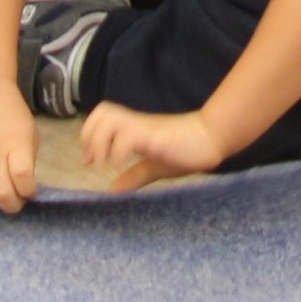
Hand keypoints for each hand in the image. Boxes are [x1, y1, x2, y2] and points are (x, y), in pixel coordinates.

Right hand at [0, 86, 41, 213]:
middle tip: (17, 198)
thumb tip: (25, 189)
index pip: (22, 179)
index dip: (28, 191)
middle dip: (13, 204)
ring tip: (1, 186)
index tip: (30, 189)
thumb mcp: (29, 132)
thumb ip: (27, 161)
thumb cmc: (12, 113)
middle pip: (1, 196)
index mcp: (16, 144)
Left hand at [81, 101, 224, 192]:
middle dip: (90, 135)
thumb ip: (136, 175)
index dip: (89, 135)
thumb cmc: (186, 151)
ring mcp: (143, 127)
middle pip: (101, 111)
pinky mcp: (153, 135)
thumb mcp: (156, 167)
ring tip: (105, 162)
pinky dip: (117, 152)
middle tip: (95, 159)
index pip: (101, 116)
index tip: (90, 160)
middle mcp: (135, 124)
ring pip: (108, 118)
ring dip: (100, 141)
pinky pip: (126, 136)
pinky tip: (121, 165)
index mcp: (133, 130)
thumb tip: (113, 189)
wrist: (211, 138)